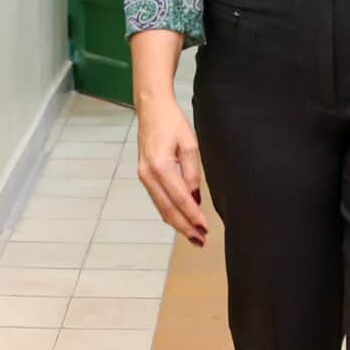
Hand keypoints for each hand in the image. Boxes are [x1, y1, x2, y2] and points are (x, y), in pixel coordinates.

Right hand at [135, 96, 206, 246]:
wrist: (151, 109)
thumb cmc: (171, 122)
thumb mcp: (190, 145)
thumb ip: (192, 173)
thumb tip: (194, 197)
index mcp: (161, 166)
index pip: (181, 199)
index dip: (193, 216)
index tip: (205, 228)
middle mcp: (148, 175)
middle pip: (168, 210)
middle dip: (185, 227)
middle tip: (200, 240)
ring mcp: (144, 176)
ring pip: (161, 208)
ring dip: (177, 223)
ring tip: (193, 235)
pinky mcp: (144, 176)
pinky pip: (158, 200)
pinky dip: (169, 212)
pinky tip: (180, 220)